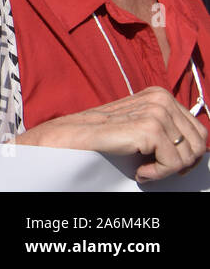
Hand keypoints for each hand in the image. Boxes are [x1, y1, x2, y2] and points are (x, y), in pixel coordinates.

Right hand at [16, 86, 205, 181]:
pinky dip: (158, 174)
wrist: (71, 138)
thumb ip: (165, 128)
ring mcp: (156, 111)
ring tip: (144, 169)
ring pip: (188, 154)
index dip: (187, 153)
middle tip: (156, 169)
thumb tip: (196, 147)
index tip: (166, 164)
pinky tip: (139, 171)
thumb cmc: (103, 137)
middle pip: (198, 142)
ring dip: (168, 170)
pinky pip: (173, 162)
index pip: (198, 130)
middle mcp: (161, 98)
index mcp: (160, 95)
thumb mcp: (139, 126)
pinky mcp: (150, 128)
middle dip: (182, 163)